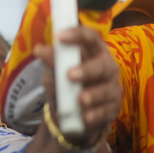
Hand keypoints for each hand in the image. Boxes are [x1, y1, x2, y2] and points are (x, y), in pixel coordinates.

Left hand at [34, 25, 120, 147]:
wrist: (74, 113)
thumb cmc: (67, 83)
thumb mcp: (56, 71)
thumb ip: (51, 61)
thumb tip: (39, 50)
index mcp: (93, 51)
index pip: (90, 37)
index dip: (77, 35)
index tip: (59, 37)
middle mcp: (107, 66)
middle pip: (102, 64)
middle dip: (87, 69)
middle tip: (70, 75)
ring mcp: (112, 87)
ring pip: (107, 89)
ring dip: (93, 94)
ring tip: (80, 100)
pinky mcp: (113, 107)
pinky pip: (106, 110)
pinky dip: (95, 114)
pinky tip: (85, 117)